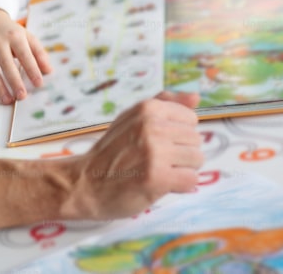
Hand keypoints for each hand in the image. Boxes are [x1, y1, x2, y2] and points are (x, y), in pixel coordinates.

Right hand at [0, 8, 51, 103]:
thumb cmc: (10, 32)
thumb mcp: (27, 36)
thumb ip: (39, 53)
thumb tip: (48, 71)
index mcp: (14, 36)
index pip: (24, 55)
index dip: (32, 69)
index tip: (39, 83)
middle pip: (6, 64)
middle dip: (14, 82)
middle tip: (22, 96)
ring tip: (8, 100)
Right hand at [72, 91, 202, 219]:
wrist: (85, 183)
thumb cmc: (112, 152)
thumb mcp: (132, 119)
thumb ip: (165, 104)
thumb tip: (196, 96)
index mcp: (147, 108)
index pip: (190, 119)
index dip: (178, 135)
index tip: (159, 143)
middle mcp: (151, 126)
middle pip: (196, 140)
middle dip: (181, 154)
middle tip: (156, 161)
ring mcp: (154, 152)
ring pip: (197, 160)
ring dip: (182, 170)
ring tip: (158, 172)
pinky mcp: (157, 177)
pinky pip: (191, 180)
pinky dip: (180, 186)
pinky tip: (161, 184)